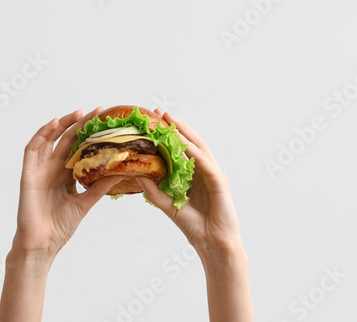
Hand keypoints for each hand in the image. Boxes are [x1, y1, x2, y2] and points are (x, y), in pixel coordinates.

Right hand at [12, 107, 123, 256]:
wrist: (43, 243)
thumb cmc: (60, 226)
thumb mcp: (85, 203)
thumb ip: (100, 187)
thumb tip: (120, 172)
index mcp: (66, 175)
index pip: (79, 149)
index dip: (90, 135)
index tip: (106, 123)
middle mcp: (53, 169)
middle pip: (67, 140)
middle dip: (81, 124)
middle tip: (97, 111)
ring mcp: (40, 170)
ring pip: (50, 140)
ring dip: (62, 124)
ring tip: (78, 113)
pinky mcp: (28, 174)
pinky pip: (32, 149)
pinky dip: (41, 135)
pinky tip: (53, 124)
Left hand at [136, 110, 243, 255]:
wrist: (212, 243)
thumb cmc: (193, 225)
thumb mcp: (167, 205)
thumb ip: (153, 190)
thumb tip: (136, 175)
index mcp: (193, 174)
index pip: (180, 149)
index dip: (168, 135)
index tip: (152, 122)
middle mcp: (204, 170)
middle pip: (190, 142)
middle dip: (176, 127)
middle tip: (160, 113)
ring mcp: (213, 174)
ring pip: (199, 148)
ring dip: (185, 133)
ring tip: (171, 120)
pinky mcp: (220, 182)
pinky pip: (206, 163)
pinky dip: (195, 152)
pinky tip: (184, 144)